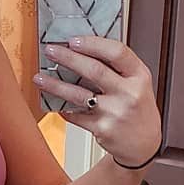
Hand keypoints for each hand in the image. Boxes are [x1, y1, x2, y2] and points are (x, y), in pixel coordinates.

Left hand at [33, 37, 161, 165]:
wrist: (144, 145)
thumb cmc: (138, 110)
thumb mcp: (138, 84)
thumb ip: (117, 68)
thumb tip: (83, 49)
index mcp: (139, 76)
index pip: (117, 52)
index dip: (93, 43)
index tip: (73, 40)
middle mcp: (129, 93)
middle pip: (94, 70)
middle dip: (68, 58)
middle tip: (50, 50)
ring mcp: (115, 113)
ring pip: (78, 94)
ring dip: (55, 85)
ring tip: (39, 77)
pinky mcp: (102, 129)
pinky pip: (75, 115)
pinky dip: (61, 107)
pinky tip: (52, 101)